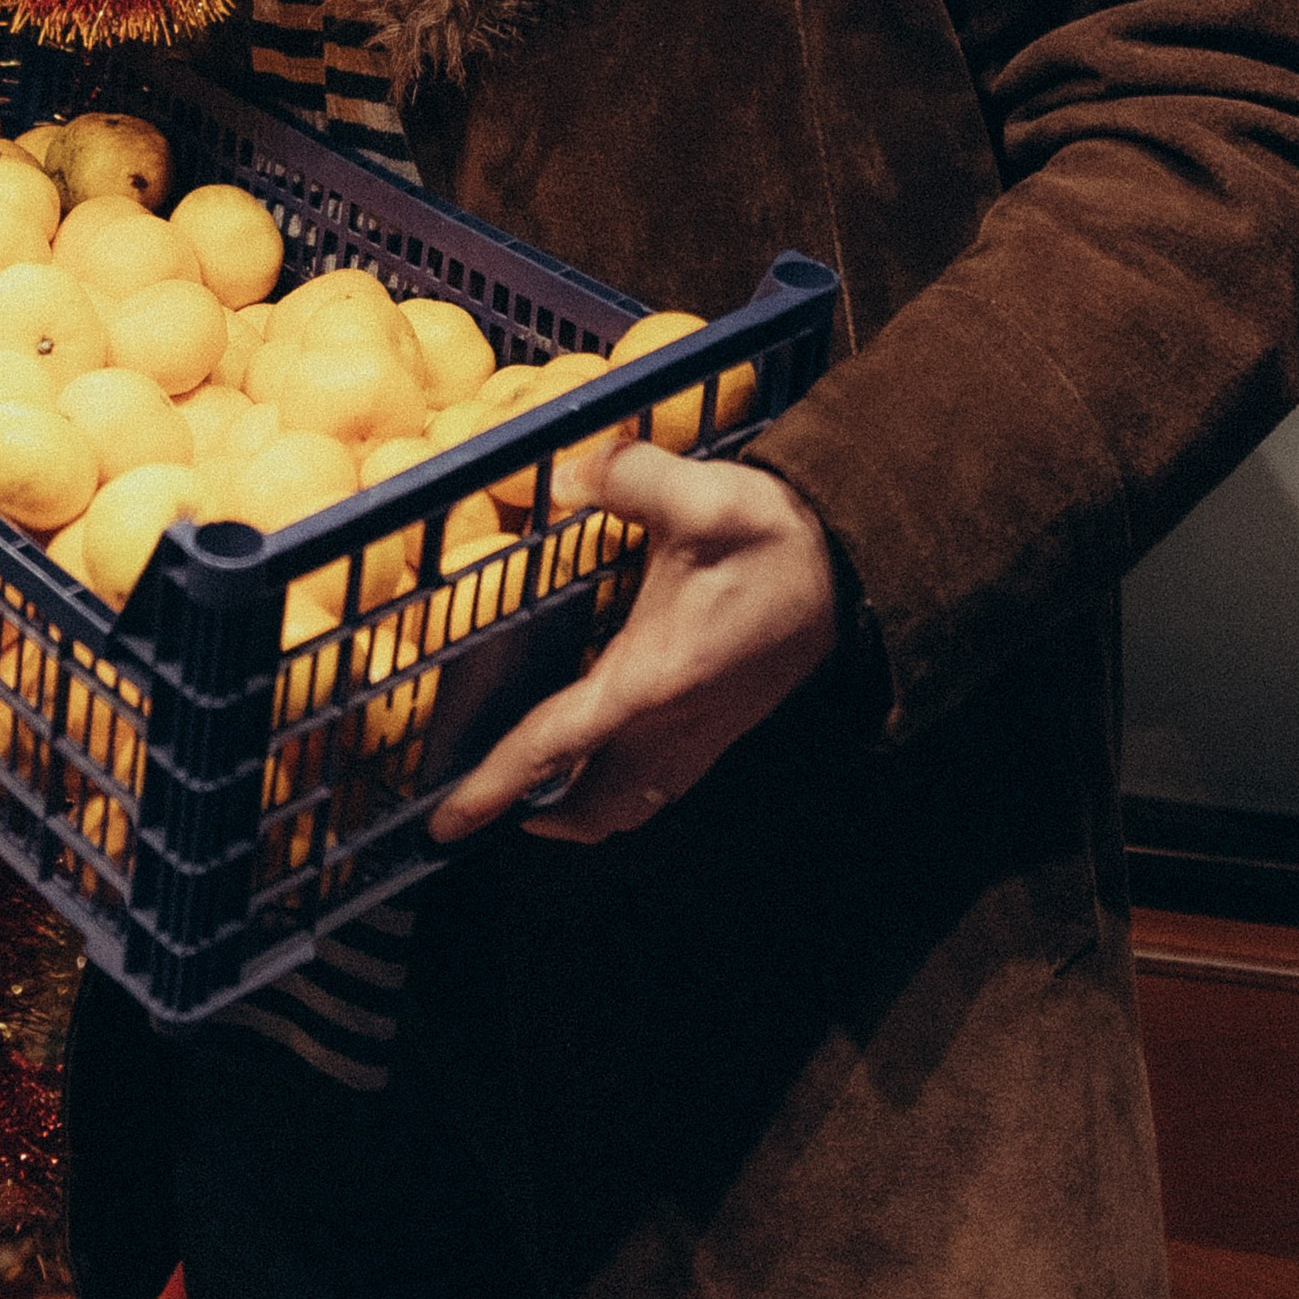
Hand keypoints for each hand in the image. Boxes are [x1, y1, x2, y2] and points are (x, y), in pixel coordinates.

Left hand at [427, 444, 841, 846]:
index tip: (448, 821)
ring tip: (537, 793)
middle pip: (591, 805)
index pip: (555, 744)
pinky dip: (619, 789)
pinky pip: (659, 784)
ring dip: (579, 811)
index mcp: (652, 679)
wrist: (851, 568)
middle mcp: (673, 723)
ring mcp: (702, 734)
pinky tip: (604, 755)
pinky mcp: (723, 728)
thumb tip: (561, 477)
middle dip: (534, 815)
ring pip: (629, 805)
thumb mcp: (702, 494)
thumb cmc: (774, 538)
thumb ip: (627, 477)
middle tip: (484, 804)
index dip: (496, 784)